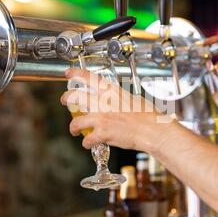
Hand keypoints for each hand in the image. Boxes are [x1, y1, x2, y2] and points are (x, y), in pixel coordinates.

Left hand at [60, 68, 174, 151]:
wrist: (152, 129)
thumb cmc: (148, 115)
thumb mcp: (132, 99)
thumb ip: (119, 99)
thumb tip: (115, 102)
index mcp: (111, 90)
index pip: (87, 77)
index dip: (75, 73)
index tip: (68, 73)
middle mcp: (102, 102)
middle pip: (74, 97)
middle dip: (66, 99)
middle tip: (65, 101)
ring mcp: (100, 117)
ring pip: (76, 121)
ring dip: (73, 127)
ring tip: (74, 129)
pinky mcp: (101, 133)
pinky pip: (86, 139)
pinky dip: (87, 143)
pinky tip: (89, 143)